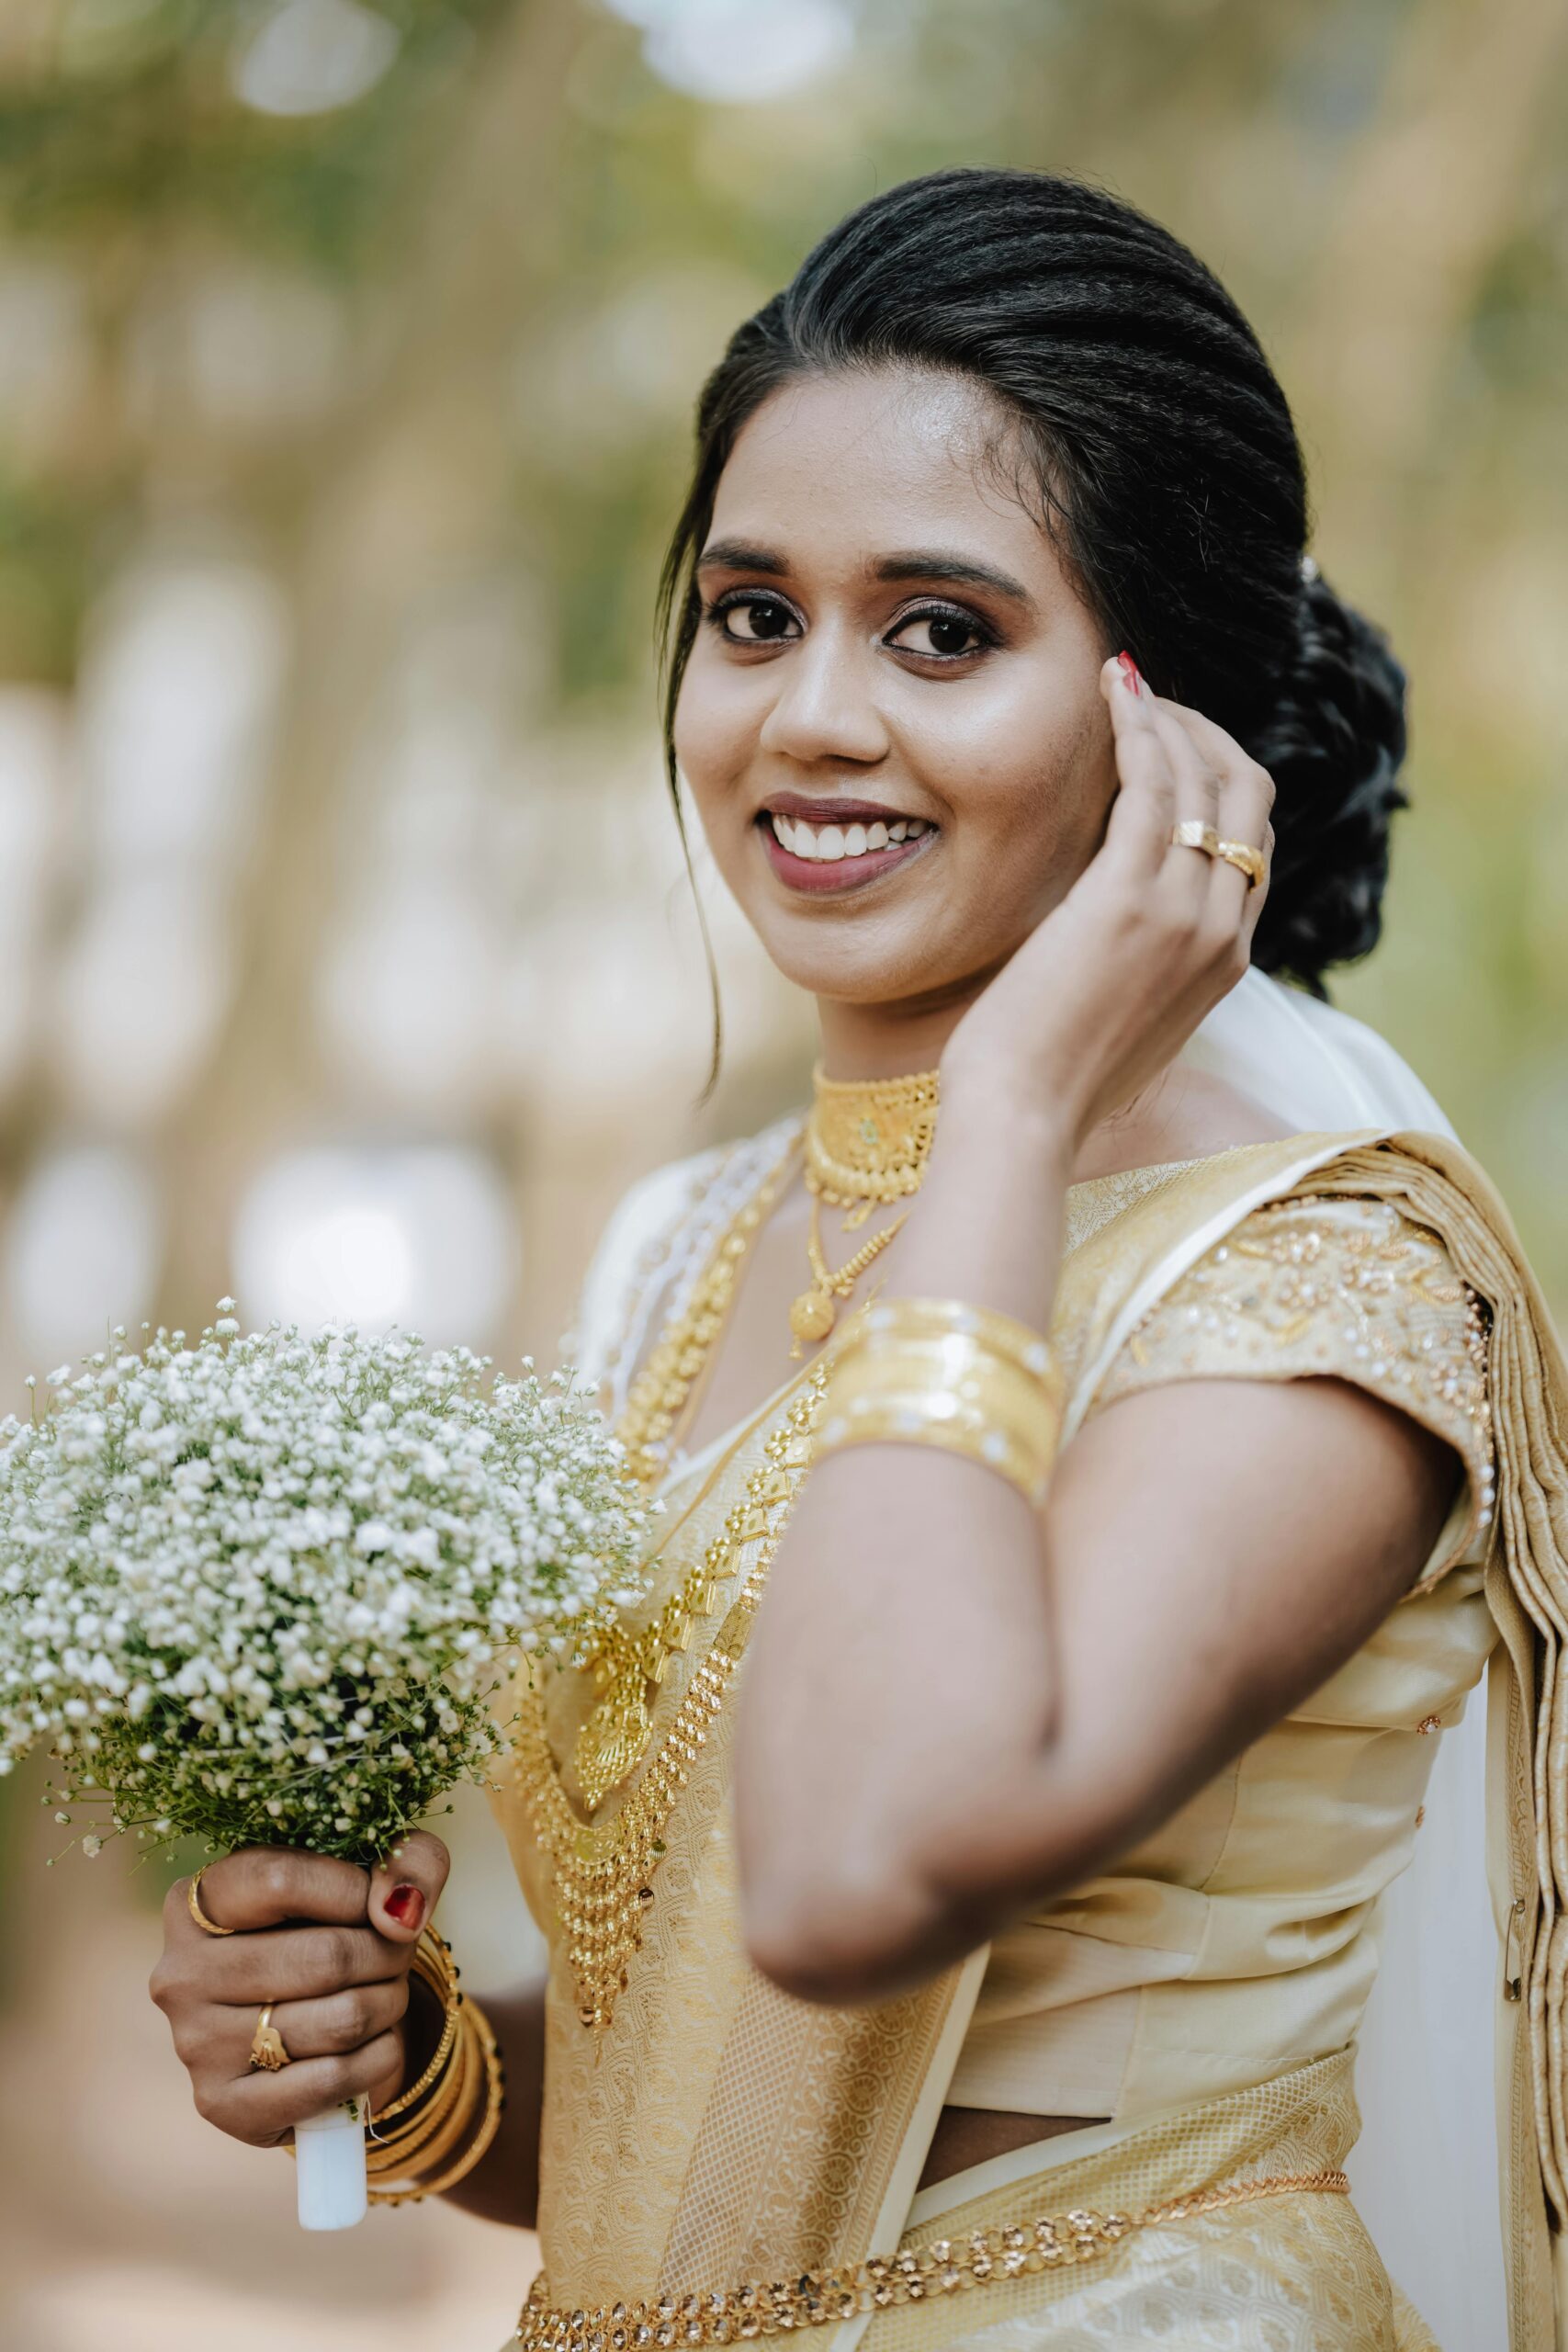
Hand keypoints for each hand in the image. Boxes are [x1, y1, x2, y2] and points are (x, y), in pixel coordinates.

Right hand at [149, 1831, 449, 2148]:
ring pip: (340, 2020)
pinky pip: (333, 2079)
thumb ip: (407, 1863)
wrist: (309, 2018)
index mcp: (196, 1902)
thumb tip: (401, 1911)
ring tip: (385, 1993)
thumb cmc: (331, 1926)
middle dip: (388, 1955)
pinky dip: (378, 2056)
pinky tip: (373, 2042)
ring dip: (389, 2005)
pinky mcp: (223, 2105)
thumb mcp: (373, 1871)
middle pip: (325, 1958)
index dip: (354, 1891)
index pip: (280, 1881)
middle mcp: (181, 1973)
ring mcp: (196, 2044)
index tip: (382, 1904)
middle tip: (397, 1954)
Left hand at [941, 651, 1274, 1148]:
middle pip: (1249, 796)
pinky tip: (1110, 693)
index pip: (1254, 843)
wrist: (1024, 1115)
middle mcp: (1221, 931)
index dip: (1221, 780)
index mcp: (1226, 961)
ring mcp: (1183, 913)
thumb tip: (1115, 927)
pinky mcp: (1128, 897)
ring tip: (1124, 684)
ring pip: (1207, 778)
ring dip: (1169, 718)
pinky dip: (1137, 729)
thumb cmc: (1051, 1078)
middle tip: (1151, 702)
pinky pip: (1153, 786)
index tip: (1173, 746)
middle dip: (1207, 735)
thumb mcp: (1123, 1018)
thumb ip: (1144, 965)